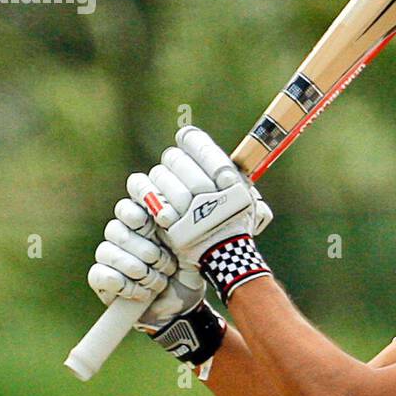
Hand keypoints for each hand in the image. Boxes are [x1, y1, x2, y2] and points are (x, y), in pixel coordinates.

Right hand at [87, 197, 225, 366]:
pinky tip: (143, 293)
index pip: (131, 196)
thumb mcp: (192, 245)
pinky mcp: (101, 278)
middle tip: (169, 265)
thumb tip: (166, 215)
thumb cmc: (189, 268)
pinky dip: (124, 285)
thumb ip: (180, 225)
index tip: (161, 221)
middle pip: (116, 228)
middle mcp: (123, 231)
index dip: (138, 207)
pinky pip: (99, 274)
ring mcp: (110, 254)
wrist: (185, 306)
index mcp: (145, 216)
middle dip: (147, 251)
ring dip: (137, 270)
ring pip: (107, 251)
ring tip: (160, 282)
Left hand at [128, 126, 273, 301]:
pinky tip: (157, 202)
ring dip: (161, 180)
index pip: (200, 145)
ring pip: (160, 176)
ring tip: (167, 188)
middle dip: (174, 162)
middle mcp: (210, 191)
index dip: (190, 140)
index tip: (185, 139)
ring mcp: (190, 208)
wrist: (227, 255)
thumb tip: (194, 139)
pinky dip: (151, 198)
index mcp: (229, 179)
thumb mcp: (244, 192)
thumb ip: (227, 169)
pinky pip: (151, 200)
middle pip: (175, 159)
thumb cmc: (235, 219)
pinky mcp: (173, 225)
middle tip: (175, 167)